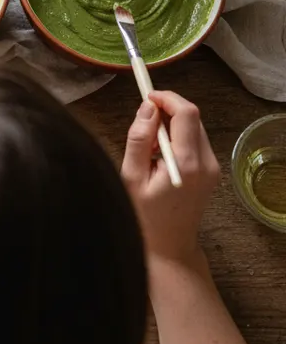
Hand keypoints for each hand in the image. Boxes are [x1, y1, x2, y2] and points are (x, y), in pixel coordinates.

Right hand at [121, 91, 220, 267]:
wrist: (169, 246)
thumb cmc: (144, 215)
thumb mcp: (132, 176)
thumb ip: (139, 139)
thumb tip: (147, 108)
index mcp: (186, 163)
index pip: (186, 113)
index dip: (166, 98)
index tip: (145, 97)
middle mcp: (206, 163)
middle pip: (193, 117)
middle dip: (167, 109)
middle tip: (142, 121)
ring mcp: (212, 168)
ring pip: (195, 127)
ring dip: (172, 123)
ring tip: (149, 143)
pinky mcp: (211, 171)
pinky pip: (196, 140)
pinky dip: (178, 136)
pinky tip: (160, 153)